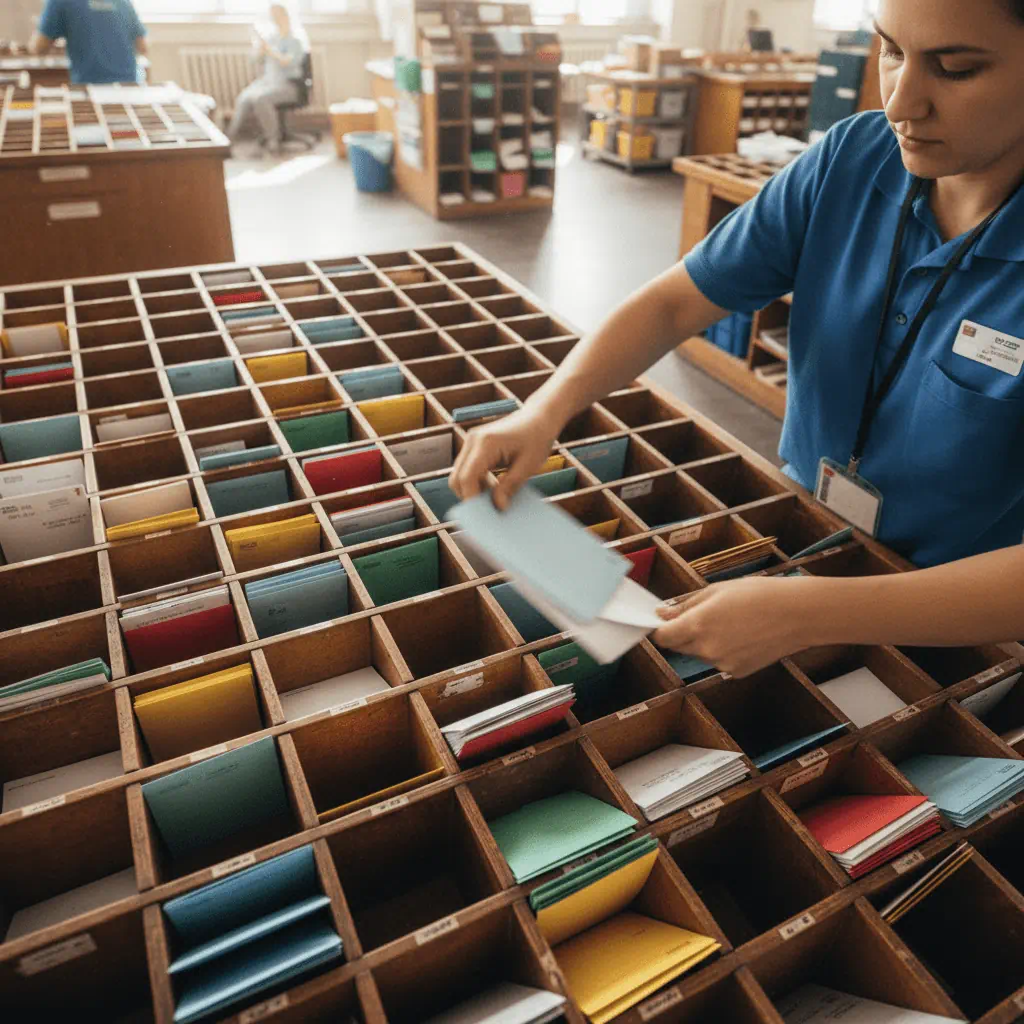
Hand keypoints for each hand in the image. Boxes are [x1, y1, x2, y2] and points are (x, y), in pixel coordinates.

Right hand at [450, 406, 560, 509]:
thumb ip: (510, 486)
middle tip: (488, 510)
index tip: (482, 517)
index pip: (467, 477)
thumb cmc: (537, 438)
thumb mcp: (528, 466)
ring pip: (459, 474)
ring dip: (472, 489)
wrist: (540, 416)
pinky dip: (475, 480)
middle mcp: (473, 440)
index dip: (471, 499)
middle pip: (457, 477)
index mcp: (486, 443)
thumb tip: (498, 507)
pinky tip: (493, 486)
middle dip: (468, 496)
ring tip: (493, 498)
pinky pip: (467, 467)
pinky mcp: (475, 444)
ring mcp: (471, 441)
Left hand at [652, 577, 812, 677]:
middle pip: (678, 647)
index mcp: (698, 625)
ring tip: (730, 623)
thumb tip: (662, 615)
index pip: (662, 637)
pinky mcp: (736, 672)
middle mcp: (707, 649)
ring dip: (704, 641)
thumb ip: (685, 606)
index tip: (661, 622)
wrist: (798, 614)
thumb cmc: (760, 595)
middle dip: (682, 633)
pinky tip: (742, 636)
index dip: (659, 630)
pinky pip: (718, 662)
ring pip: (699, 654)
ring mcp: (722, 664)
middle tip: (702, 616)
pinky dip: (722, 651)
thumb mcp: (716, 591)